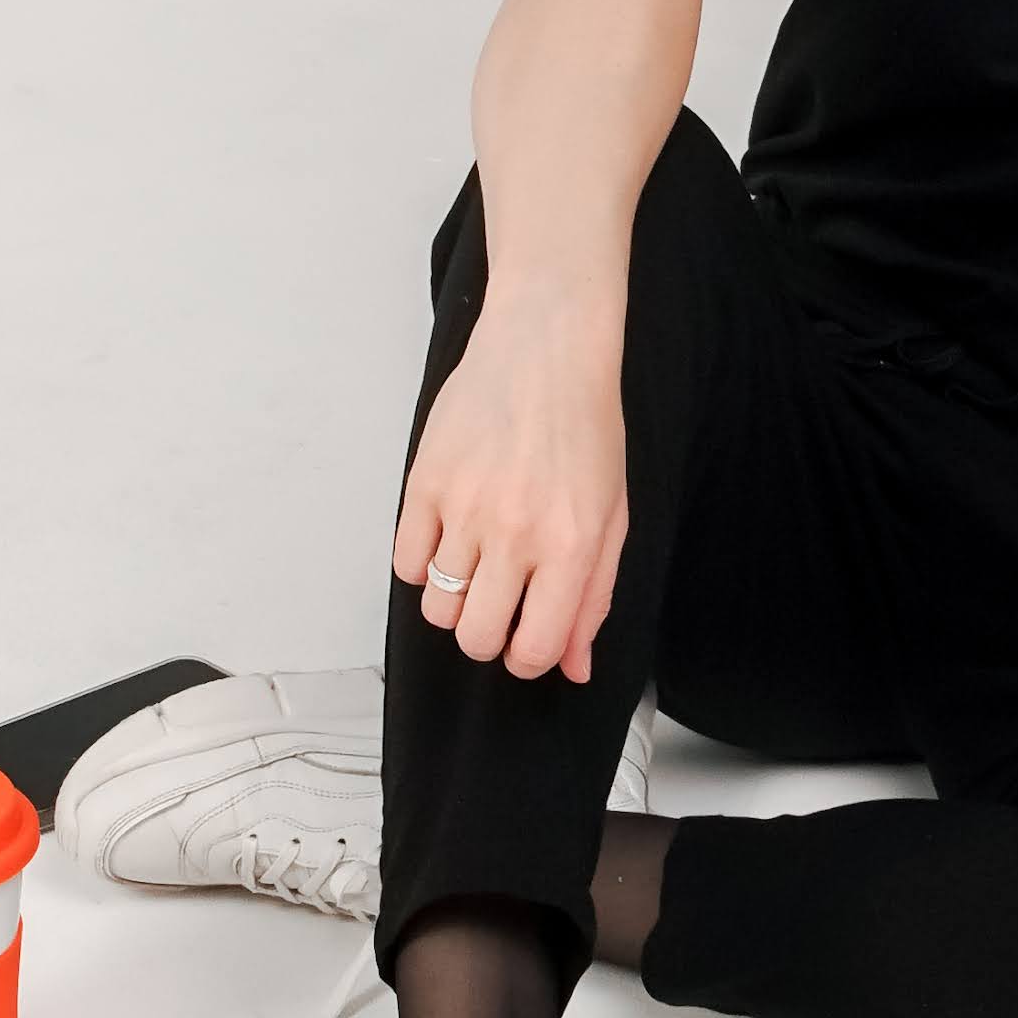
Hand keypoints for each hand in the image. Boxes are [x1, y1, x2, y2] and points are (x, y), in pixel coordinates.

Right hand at [393, 295, 629, 684]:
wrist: (545, 349)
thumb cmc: (585, 428)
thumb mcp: (611, 517)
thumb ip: (593, 598)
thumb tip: (574, 667)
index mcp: (570, 546)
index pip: (535, 649)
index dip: (527, 659)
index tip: (525, 641)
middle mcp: (516, 533)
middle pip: (476, 637)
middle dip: (487, 636)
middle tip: (498, 605)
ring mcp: (464, 508)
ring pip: (437, 607)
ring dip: (455, 600)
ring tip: (476, 562)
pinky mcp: (424, 483)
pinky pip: (405, 563)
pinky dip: (423, 564)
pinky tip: (448, 536)